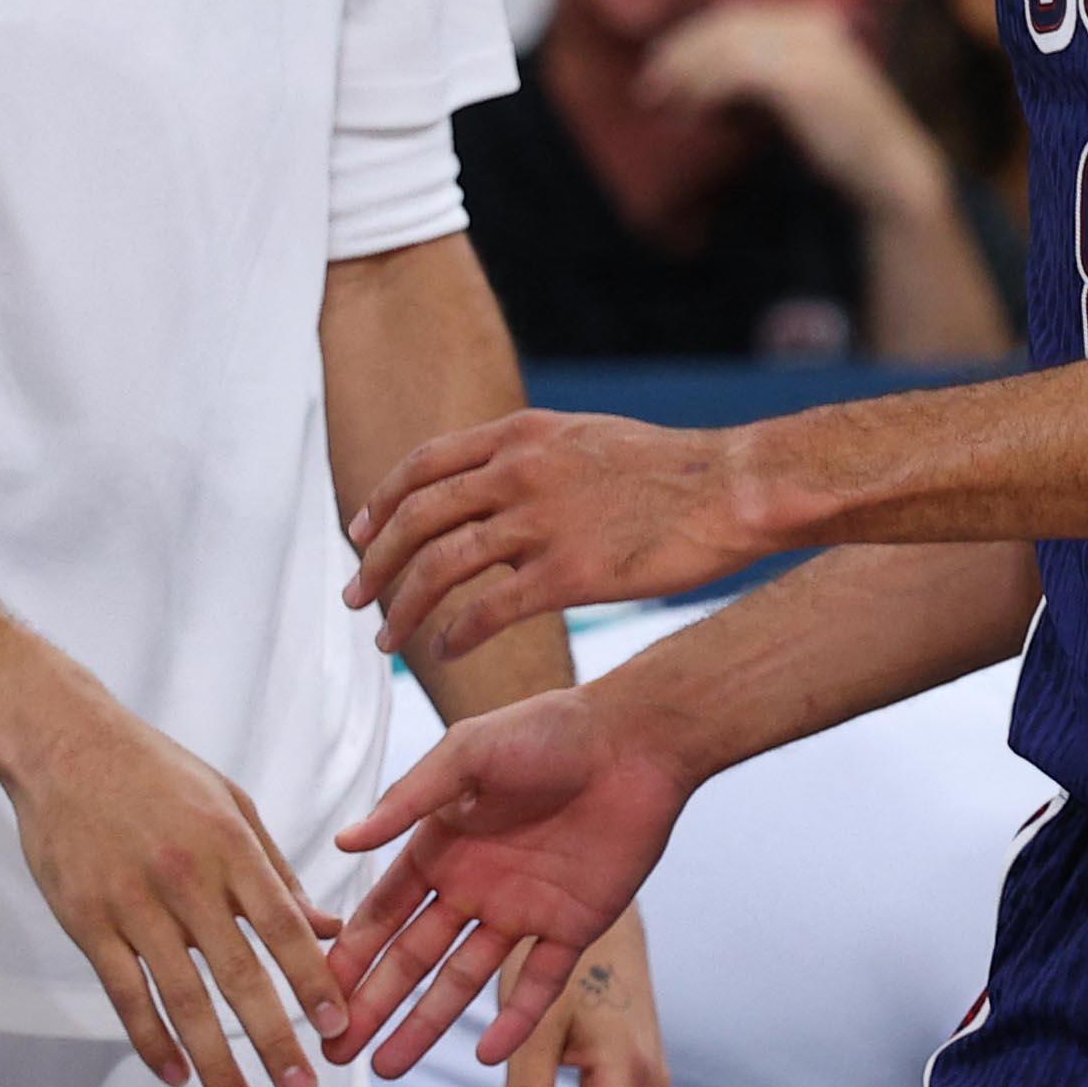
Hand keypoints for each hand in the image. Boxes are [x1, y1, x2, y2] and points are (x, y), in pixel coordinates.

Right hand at [0, 684, 343, 1086]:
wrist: (64, 745)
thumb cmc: (157, 772)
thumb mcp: (232, 804)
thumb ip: (277, 872)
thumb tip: (328, 926)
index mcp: (231, 847)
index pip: (283, 928)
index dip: (314, 981)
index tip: (338, 1027)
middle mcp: (187, 880)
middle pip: (239, 975)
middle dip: (275, 1040)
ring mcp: (133, 905)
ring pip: (182, 998)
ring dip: (215, 1060)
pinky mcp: (88, 923)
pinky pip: (125, 994)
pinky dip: (151, 1040)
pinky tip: (175, 1075)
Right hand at [324, 682, 691, 1075]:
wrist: (637, 740)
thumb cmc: (547, 731)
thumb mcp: (467, 753)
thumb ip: (409, 802)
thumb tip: (343, 843)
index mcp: (442, 846)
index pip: (384, 913)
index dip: (351, 955)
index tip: (314, 994)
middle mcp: (474, 886)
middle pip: (413, 958)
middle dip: (373, 1004)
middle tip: (334, 1051)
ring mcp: (522, 911)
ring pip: (464, 981)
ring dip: (426, 1023)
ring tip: (386, 1068)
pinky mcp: (573, 926)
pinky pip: (540, 984)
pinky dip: (516, 1020)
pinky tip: (485, 1056)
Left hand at [343, 407, 780, 664]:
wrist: (731, 489)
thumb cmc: (669, 470)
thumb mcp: (585, 437)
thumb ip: (530, 454)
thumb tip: (490, 477)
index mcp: (521, 435)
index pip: (423, 467)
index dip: (381, 504)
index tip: (361, 535)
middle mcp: (519, 472)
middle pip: (416, 519)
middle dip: (375, 564)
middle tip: (356, 599)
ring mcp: (542, 522)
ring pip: (440, 568)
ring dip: (403, 609)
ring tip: (389, 641)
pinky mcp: (569, 573)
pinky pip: (489, 609)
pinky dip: (456, 634)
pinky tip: (447, 652)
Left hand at [637, 0, 951, 215]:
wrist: (887, 169)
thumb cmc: (839, 140)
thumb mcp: (797, 96)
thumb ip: (760, 78)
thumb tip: (700, 78)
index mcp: (812, 22)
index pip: (737, 16)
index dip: (692, 38)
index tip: (661, 67)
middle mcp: (811, 26)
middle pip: (726, 25)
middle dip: (681, 52)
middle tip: (648, 86)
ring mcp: (810, 49)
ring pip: (727, 47)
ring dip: (687, 74)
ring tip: (662, 102)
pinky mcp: (802, 79)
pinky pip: (737, 73)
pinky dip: (705, 90)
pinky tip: (691, 114)